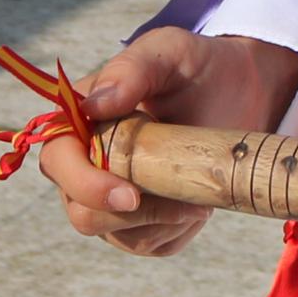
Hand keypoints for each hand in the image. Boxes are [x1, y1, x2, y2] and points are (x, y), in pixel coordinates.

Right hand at [32, 28, 297, 256]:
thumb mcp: (169, 52)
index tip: (130, 193)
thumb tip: (94, 105)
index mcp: (78, 123)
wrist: (238, 92)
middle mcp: (86, 165)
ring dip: (162, 220)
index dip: (84, 183)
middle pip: (81, 212)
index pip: (58, 162)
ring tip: (199, 188)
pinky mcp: (143, 224)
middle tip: (181, 202)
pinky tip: (197, 201)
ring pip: (118, 235)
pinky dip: (176, 229)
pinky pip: (150, 244)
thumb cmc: (195, 67)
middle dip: (128, 214)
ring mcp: (112, 199)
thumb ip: (132, 69)